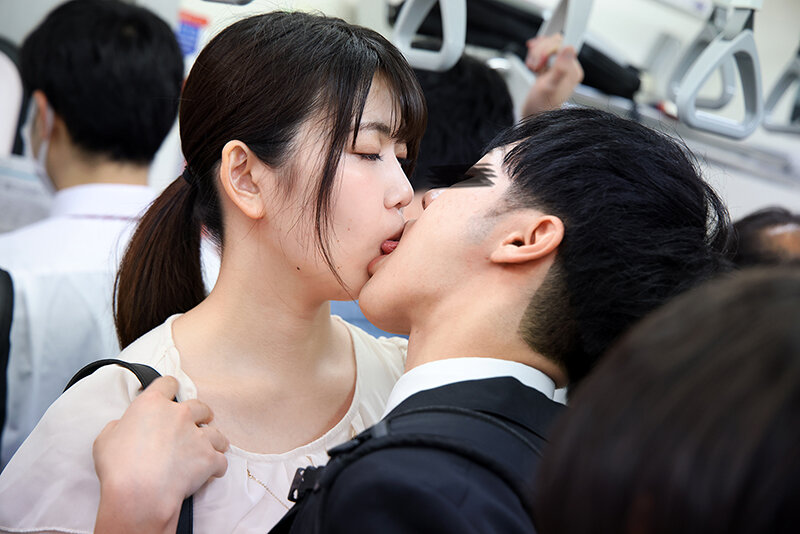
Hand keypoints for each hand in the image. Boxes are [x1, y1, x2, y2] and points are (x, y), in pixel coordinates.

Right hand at [93, 376, 228, 533]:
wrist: (140, 493)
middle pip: (199, 406)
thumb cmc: (118, 468)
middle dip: (200, 414)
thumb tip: (123, 427)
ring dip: (214, 440)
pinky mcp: (209, 457)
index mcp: (153, 404)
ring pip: (216, 432)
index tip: (172, 394)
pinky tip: (212, 471)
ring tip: (211, 448)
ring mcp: (197, 435)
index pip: (168, 383)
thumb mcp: (105, 439)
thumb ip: (118, 426)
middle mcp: (179, 414)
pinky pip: (221, 459)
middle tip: (197, 424)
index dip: (170, 388)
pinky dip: (217, 466)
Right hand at [522, 34, 583, 115]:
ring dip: (535, 55)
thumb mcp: (549, 86)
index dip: (548, 49)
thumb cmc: (541, 107)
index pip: (562, 44)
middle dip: (540, 52)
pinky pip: (542, 54)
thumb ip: (560, 68)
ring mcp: (558, 68)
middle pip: (554, 43)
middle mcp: (568, 68)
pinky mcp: (549, 69)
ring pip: (546, 47)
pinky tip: (533, 67)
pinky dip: (534, 58)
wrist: (533, 117)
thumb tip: (569, 48)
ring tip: (533, 68)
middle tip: (536, 67)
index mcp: (573, 70)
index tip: (541, 62)